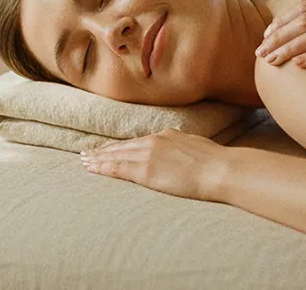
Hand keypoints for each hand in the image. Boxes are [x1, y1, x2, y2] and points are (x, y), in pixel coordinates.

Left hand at [79, 128, 227, 201]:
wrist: (220, 169)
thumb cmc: (216, 163)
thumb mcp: (197, 147)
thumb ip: (183, 147)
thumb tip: (180, 150)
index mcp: (166, 135)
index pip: (136, 141)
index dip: (120, 145)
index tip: (107, 147)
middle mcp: (154, 141)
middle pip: (122, 146)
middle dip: (103, 150)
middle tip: (87, 153)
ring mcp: (148, 154)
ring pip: (116, 155)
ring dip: (98, 158)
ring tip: (85, 161)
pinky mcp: (146, 170)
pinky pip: (118, 168)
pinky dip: (103, 167)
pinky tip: (92, 168)